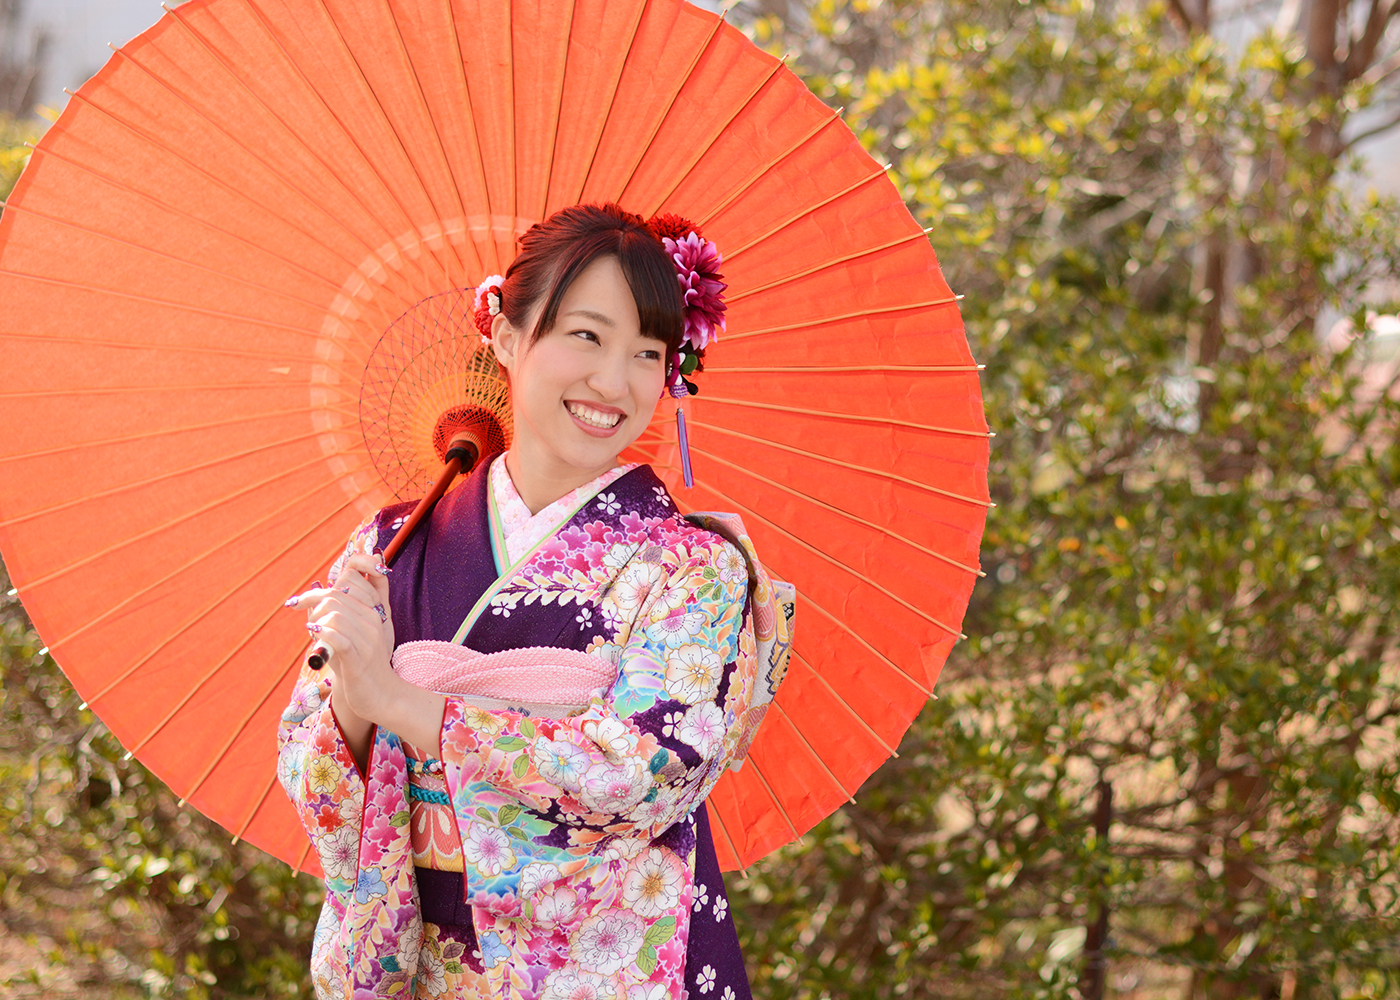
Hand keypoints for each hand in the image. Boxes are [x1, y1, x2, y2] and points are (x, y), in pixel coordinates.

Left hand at [289, 553, 393, 722]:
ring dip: (316, 622)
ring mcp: (368, 641)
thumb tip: (311, 598)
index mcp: (372, 612)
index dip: (316, 591)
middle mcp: (373, 622)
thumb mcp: (351, 637)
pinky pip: (339, 639)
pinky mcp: (360, 660)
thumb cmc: (361, 666)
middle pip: (336, 597)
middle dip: (313, 605)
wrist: (383, 696)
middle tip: (306, 621)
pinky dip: (323, 635)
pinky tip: (315, 637)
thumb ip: (336, 617)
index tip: (298, 603)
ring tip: (312, 633)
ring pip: (336, 616)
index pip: (345, 584)